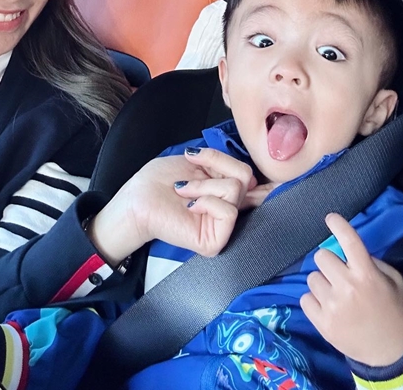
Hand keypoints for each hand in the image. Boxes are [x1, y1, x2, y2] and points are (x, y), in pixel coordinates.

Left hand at [90, 148, 273, 262]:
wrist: (137, 199)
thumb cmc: (160, 181)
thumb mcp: (199, 161)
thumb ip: (228, 165)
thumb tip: (254, 177)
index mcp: (227, 191)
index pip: (259, 184)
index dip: (265, 178)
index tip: (264, 176)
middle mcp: (229, 208)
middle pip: (247, 176)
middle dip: (216, 165)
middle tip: (193, 173)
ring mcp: (223, 226)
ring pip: (236, 189)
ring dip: (204, 184)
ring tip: (184, 192)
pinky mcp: (215, 241)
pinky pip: (228, 212)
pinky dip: (207, 201)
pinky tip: (190, 206)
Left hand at [301, 213, 402, 366]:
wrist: (388, 350)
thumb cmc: (393, 311)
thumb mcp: (394, 281)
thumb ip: (373, 263)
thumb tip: (350, 253)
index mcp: (367, 274)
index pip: (349, 241)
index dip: (338, 225)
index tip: (330, 218)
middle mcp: (347, 286)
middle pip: (322, 257)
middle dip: (330, 262)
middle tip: (339, 273)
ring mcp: (332, 305)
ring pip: (312, 278)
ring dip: (323, 283)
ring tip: (336, 295)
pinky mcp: (321, 322)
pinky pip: (305, 299)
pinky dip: (315, 301)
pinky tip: (328, 308)